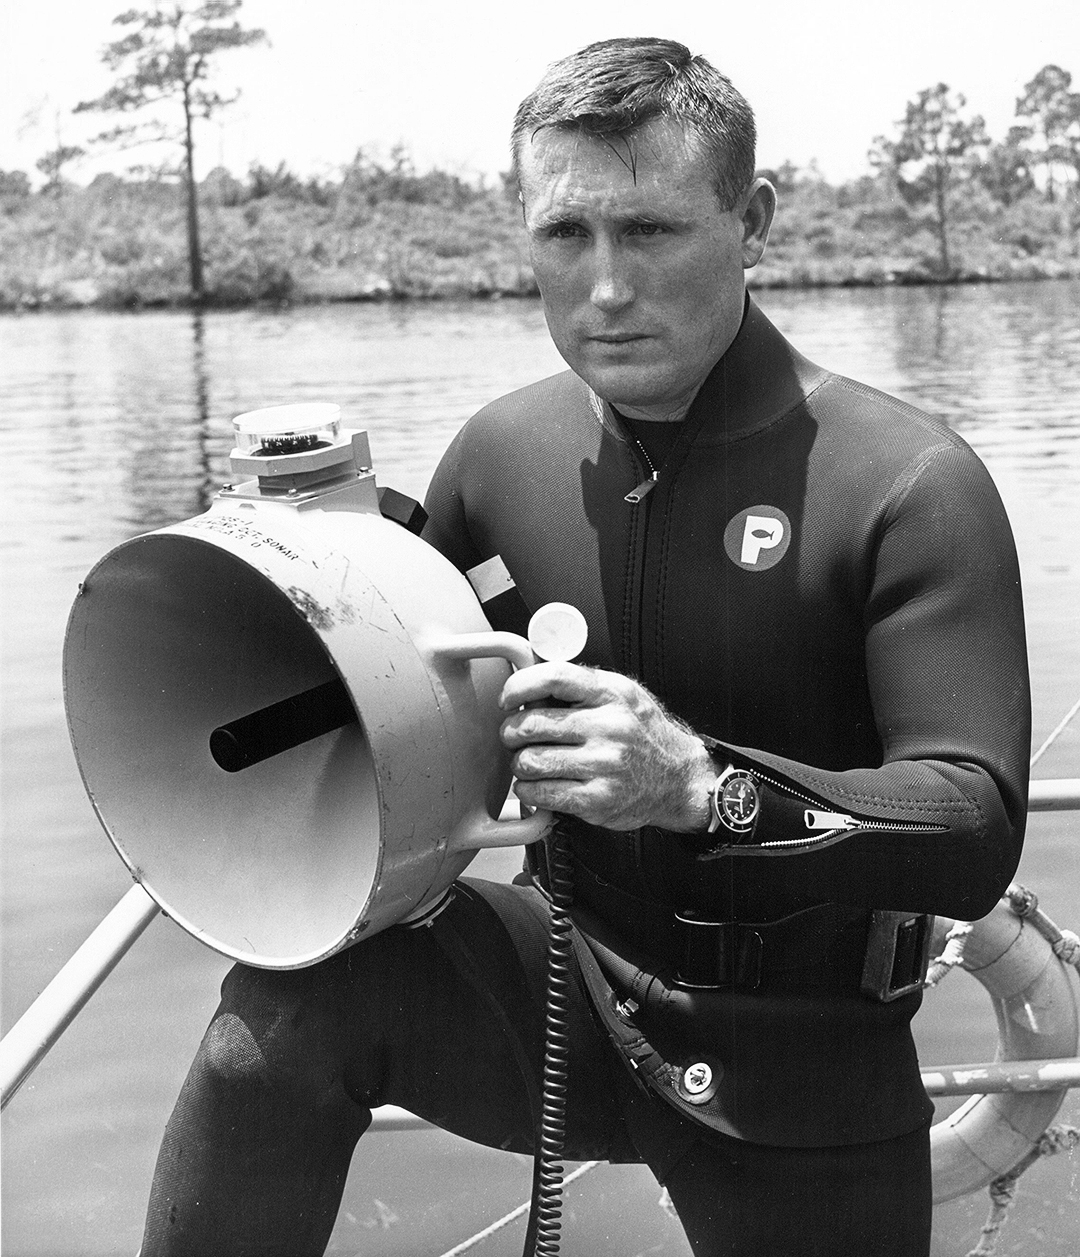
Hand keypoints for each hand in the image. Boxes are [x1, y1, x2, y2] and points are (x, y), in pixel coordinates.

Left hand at [498, 662, 715, 830]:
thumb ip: (579, 685)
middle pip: (532, 725)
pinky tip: (537, 784)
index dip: (519, 686)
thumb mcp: (620, 694)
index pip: (552, 678)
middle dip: (511, 732)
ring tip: (530, 761)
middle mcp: (609, 727)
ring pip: (529, 762)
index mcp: (611, 694)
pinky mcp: (596, 799)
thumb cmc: (642, 734)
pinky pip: (539, 793)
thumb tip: (529, 681)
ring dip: (520, 763)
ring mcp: (603, 765)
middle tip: (515, 736)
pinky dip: (528, 790)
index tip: (508, 698)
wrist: (677, 778)